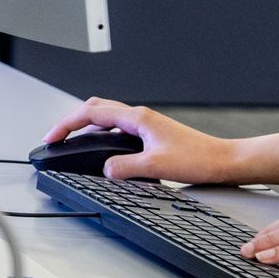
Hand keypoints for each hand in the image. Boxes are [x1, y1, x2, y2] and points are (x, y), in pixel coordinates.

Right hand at [42, 97, 240, 183]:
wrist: (226, 161)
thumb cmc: (200, 159)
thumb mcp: (157, 167)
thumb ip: (125, 167)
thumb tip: (105, 170)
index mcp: (137, 118)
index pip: (91, 114)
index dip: (66, 125)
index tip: (52, 137)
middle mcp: (141, 116)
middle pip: (95, 108)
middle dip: (71, 120)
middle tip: (58, 136)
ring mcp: (147, 124)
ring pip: (106, 116)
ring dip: (86, 125)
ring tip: (74, 140)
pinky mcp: (152, 134)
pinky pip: (118, 127)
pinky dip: (102, 134)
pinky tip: (104, 149)